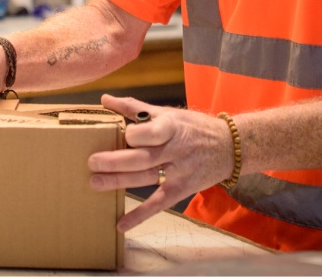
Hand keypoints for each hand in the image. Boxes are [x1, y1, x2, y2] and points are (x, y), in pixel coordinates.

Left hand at [87, 94, 235, 231]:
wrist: (229, 147)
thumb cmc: (194, 127)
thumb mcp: (168, 113)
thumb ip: (135, 108)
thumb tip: (104, 99)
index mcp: (172, 126)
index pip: (152, 131)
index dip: (136, 134)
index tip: (123, 134)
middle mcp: (175, 150)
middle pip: (143, 157)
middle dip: (116, 160)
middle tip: (92, 162)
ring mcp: (178, 172)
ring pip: (145, 178)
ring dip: (119, 182)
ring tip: (95, 183)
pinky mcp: (181, 189)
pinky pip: (158, 203)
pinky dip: (140, 215)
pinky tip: (121, 223)